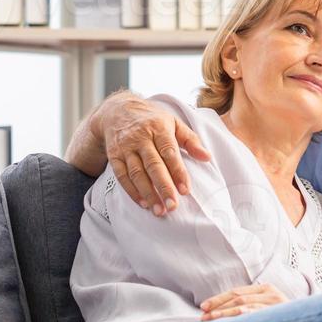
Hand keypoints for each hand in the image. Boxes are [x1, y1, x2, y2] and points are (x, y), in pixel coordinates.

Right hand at [102, 94, 211, 215]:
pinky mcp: (114, 156)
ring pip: (136, 173)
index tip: (186, 190)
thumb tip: (207, 157)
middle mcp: (141, 138)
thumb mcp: (173, 122)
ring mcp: (126, 147)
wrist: (118, 110)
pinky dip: (132, 191)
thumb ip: (191, 140)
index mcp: (159, 128)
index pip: (169, 152)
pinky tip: (143, 203)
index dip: (178, 171)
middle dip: (163, 187)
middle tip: (173, 206)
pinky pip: (122, 176)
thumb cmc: (152, 119)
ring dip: (148, 193)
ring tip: (159, 211)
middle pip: (153, 165)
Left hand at [199, 284, 289, 320]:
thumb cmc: (284, 321)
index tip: (203, 307)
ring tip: (210, 320)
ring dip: (224, 313)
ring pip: (243, 306)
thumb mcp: (269, 308)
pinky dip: (240, 317)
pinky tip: (228, 321)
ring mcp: (275, 304)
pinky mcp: (277, 315)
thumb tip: (223, 312)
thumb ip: (252, 306)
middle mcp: (271, 293)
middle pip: (237, 298)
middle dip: (218, 306)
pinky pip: (254, 314)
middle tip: (203, 316)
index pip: (237, 292)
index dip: (218, 299)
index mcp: (267, 288)